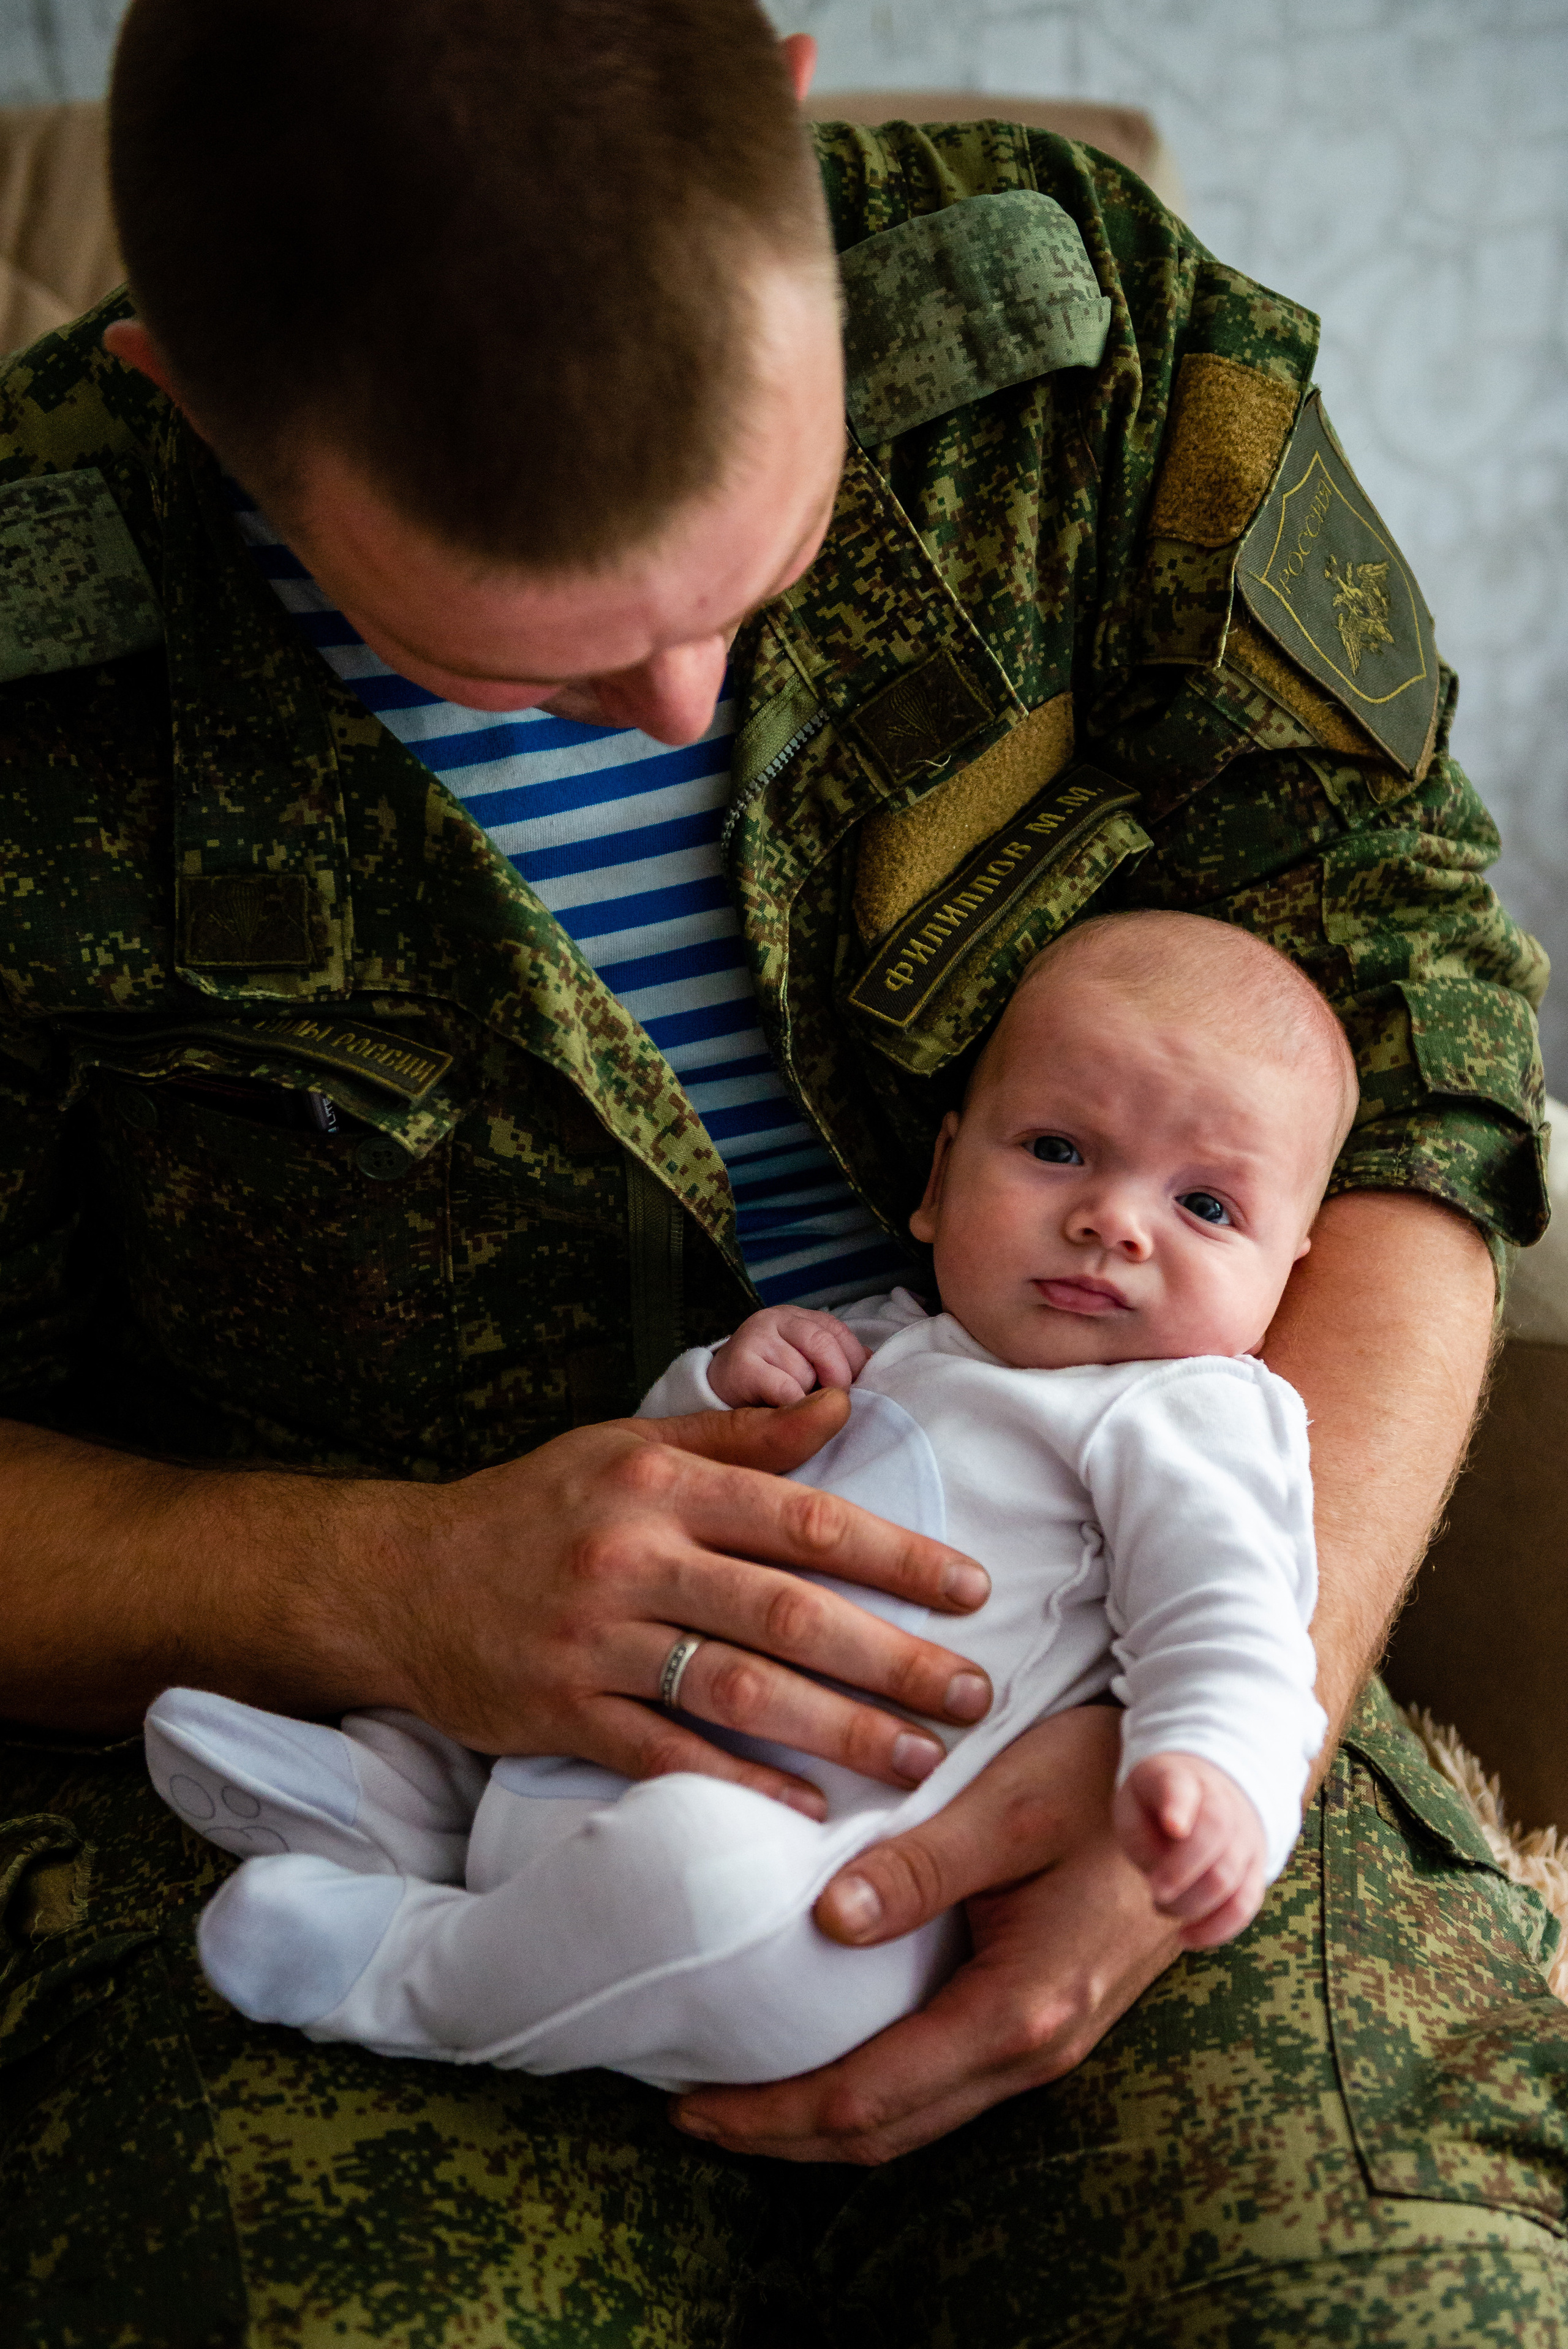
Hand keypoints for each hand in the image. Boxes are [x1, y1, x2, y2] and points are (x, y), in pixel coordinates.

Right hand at [358, 1391, 991, 1817]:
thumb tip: (843, 1404)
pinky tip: (808, 1810)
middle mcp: (631, 1555)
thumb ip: (740, 1435)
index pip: (805, 1518)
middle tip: (976, 1692)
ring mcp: (594, 1639)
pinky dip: (740, 1783)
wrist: (398, 1581)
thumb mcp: (630, 1446)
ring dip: (839, 1729)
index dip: (899, 1556)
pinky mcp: (560, 1712)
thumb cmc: (535, 1507)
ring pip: (738, 1690)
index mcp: (660, 1482)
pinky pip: (665, 1754)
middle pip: (787, 1612)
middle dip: (894, 1657)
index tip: (972, 1591)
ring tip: (920, 1758)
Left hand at [673, 1706, 1180, 2161]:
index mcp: (1020, 2006)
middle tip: (689, 2116)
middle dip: (780, 2134)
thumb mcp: (1009, 1805)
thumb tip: (829, 1919)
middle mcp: (1034, 2047)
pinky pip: (941, 2085)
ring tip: (739, 2098)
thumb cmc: (1109, 1782)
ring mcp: (1045, 2041)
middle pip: (886, 2130)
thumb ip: (922, 1866)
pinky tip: (827, 2058)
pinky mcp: (1043, 2018)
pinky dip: (871, 2091)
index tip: (690, 2107)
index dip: (773, 2113)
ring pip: (915, 2118)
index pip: (871, 2096)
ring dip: (822, 2120)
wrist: (1209, 1795)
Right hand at [708, 1307, 868, 1405]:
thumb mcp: (805, 1362)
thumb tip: (872, 1364)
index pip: (839, 1332)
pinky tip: (779, 1408)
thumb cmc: (770, 1380)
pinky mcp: (742, 1364)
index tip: (851, 1388)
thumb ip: (836, 1359)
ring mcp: (756, 1338)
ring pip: (803, 1372)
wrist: (718, 1390)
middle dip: (837, 1380)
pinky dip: (791, 1406)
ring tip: (790, 1402)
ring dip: (805, 1397)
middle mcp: (776, 1319)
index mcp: (798, 1316)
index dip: (854, 1363)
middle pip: (824, 1345)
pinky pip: (784, 1390)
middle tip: (830, 1403)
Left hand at [1112, 1752, 1265, 1947]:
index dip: (1179, 1805)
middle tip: (1153, 1891)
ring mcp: (1245, 1835)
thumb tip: (1162, 1877)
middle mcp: (1223, 1801)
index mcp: (1182, 1776)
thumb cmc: (1156, 1806)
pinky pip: (1246, 1904)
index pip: (1183, 1787)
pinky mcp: (1255, 1869)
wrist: (1206, 1792)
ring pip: (1231, 1876)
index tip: (1173, 1826)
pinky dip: (1218, 1928)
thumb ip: (1141, 1834)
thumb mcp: (1134, 1804)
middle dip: (1180, 1873)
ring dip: (1192, 1903)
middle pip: (1213, 1836)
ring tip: (1160, 1906)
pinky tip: (1187, 1937)